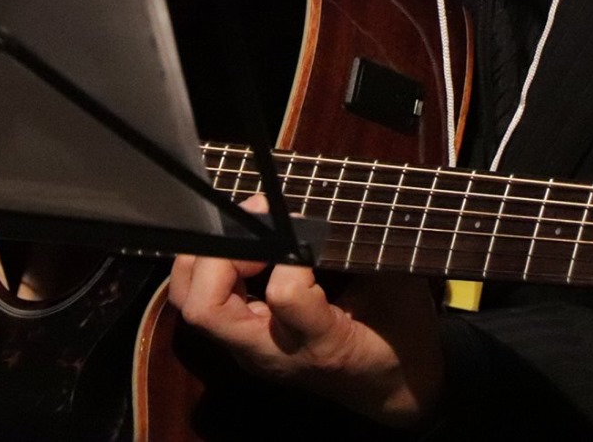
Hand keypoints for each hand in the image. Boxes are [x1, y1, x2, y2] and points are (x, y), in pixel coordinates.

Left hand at [166, 196, 444, 426]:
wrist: (393, 390)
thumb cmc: (401, 338)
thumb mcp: (398, 292)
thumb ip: (360, 252)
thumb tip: (325, 203)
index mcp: (321, 343)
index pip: (284, 296)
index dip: (291, 253)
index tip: (309, 230)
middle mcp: (273, 353)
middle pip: (206, 309)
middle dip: (220, 254)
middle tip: (256, 223)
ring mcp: (252, 351)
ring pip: (191, 306)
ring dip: (206, 259)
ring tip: (243, 233)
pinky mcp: (245, 343)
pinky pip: (204, 304)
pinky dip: (209, 268)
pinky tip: (242, 248)